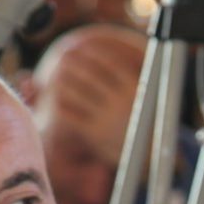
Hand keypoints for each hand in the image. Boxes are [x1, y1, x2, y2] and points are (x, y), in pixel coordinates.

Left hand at [45, 40, 143, 163]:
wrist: (146, 157)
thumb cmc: (141, 120)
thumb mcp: (145, 96)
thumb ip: (132, 75)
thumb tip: (116, 52)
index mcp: (134, 89)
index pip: (109, 63)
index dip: (93, 53)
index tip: (82, 47)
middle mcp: (120, 103)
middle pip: (89, 75)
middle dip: (73, 64)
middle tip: (64, 58)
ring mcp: (106, 119)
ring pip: (75, 94)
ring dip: (63, 83)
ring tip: (58, 77)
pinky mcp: (94, 135)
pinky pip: (70, 115)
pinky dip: (62, 105)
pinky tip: (58, 100)